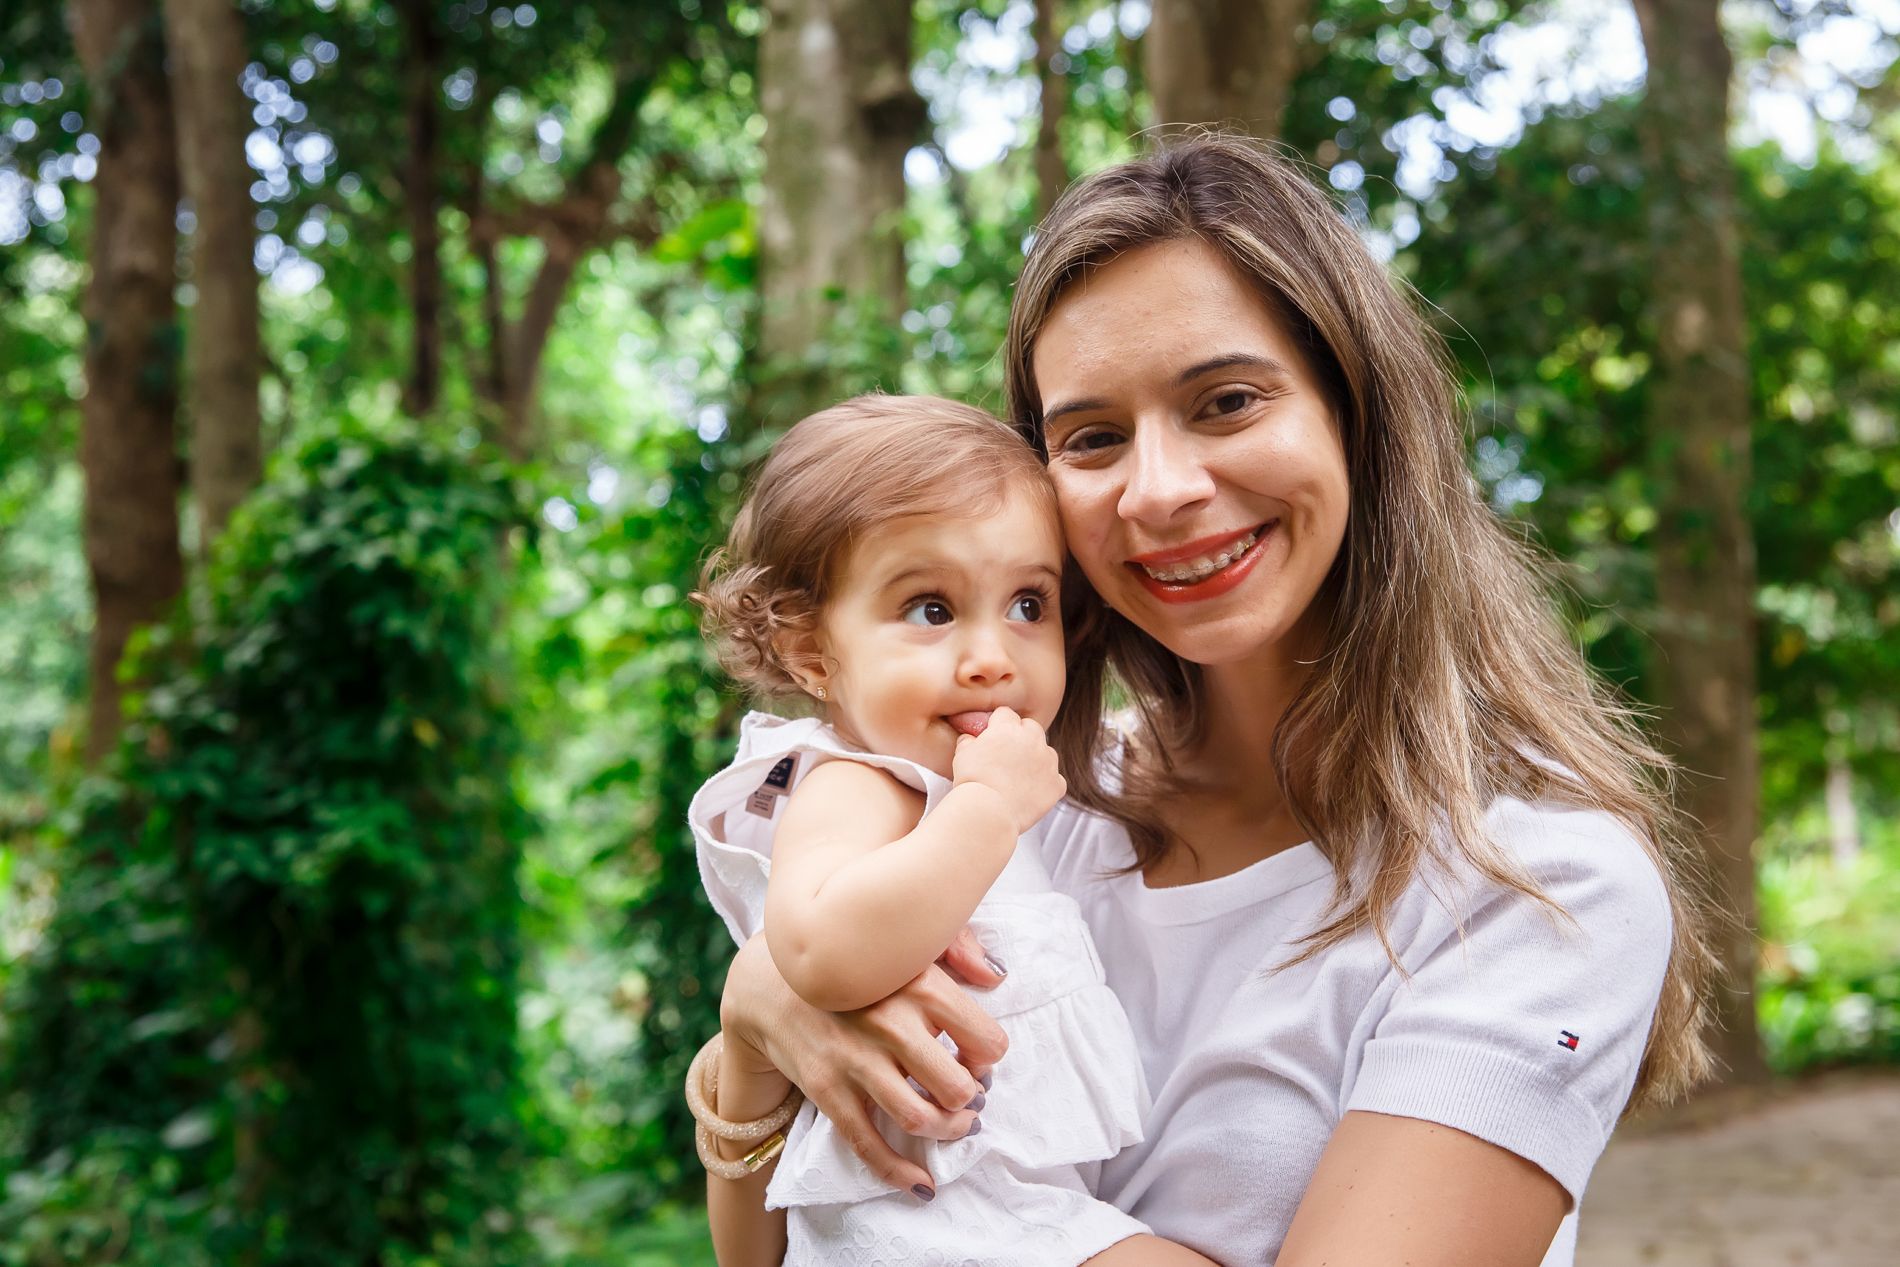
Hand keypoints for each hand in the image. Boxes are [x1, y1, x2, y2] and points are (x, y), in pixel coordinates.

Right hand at [720, 933, 1008, 1196]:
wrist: (773, 981)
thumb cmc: (856, 963)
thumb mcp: (908, 941)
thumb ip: (960, 947)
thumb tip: (997, 977)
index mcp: (920, 983)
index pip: (986, 1040)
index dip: (988, 1057)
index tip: (976, 1057)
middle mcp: (890, 1023)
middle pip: (958, 1088)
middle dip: (972, 1101)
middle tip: (969, 1096)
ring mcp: (855, 1060)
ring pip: (920, 1120)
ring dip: (948, 1132)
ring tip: (953, 1124)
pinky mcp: (827, 1090)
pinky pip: (869, 1145)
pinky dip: (899, 1172)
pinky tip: (921, 1183)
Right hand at [950, 706, 1065, 833]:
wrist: (989, 812)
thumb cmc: (972, 782)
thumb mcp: (961, 755)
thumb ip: (968, 741)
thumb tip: (970, 739)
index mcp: (1008, 728)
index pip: (1006, 714)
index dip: (997, 725)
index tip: (992, 737)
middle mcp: (1032, 739)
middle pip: (1031, 727)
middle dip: (1021, 737)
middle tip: (1007, 756)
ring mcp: (1048, 762)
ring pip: (1046, 752)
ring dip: (1036, 759)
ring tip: (1018, 778)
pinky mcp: (1057, 784)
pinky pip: (1055, 780)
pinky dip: (1045, 785)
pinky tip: (1029, 795)